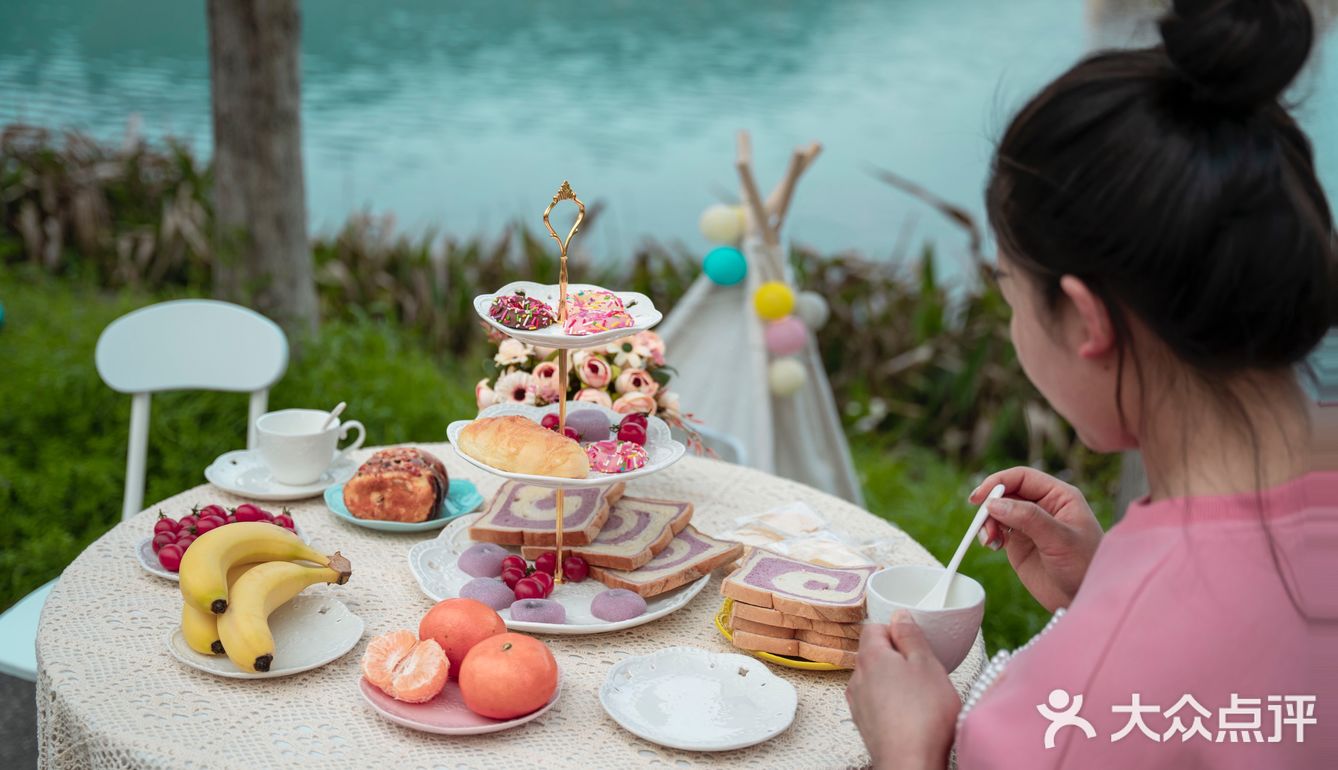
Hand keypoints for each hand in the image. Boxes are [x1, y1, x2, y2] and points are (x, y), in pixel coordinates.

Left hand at [846, 611, 958, 769]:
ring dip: (895, 681)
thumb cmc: (922, 716)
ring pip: (876, 678)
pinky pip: (877, 701)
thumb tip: (900, 616)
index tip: (914, 642)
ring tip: (920, 695)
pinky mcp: (865, 722)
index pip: (874, 626)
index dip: (896, 630)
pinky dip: (892, 702)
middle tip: (923, 670)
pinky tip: (911, 713)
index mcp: (870, 656)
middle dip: (898, 657)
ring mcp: (858, 702)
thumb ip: (911, 636)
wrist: (910, 762)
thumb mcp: (926, 663)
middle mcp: (857, 677)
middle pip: (874, 652)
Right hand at [971, 467, 1102, 610]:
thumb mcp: (1059, 539)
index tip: (979, 497)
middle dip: (990, 505)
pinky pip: (997, 529)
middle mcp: (1043, 506)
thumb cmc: (1084, 566)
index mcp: (1059, 496)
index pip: (1022, 477)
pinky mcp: (1019, 543)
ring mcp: (1030, 524)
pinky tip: (993, 545)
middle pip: (1006, 492)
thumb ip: (1028, 518)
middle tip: (983, 524)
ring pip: (998, 511)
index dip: (998, 482)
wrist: (1083, 600)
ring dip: (988, 522)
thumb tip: (993, 503)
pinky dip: (989, 534)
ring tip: (990, 540)